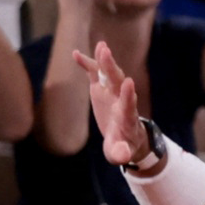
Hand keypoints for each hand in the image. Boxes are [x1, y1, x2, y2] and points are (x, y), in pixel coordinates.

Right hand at [80, 40, 151, 166]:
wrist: (127, 135)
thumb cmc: (122, 146)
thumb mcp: (119, 153)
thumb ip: (120, 153)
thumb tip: (122, 157)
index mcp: (126, 117)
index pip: (129, 104)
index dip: (129, 95)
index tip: (129, 83)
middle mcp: (121, 100)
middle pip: (119, 82)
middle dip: (113, 69)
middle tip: (107, 54)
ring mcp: (112, 92)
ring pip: (110, 74)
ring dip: (105, 61)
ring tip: (101, 46)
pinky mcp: (102, 89)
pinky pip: (95, 74)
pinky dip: (87, 64)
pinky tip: (75, 54)